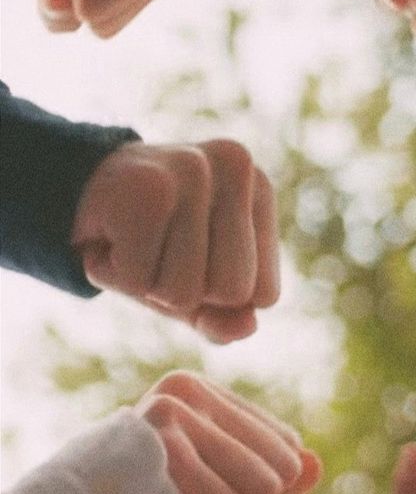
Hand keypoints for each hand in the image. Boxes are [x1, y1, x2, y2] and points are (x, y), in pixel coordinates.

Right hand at [72, 138, 278, 341]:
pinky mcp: (149, 187)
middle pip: (232, 293)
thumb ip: (227, 317)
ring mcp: (194, 169)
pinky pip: (141, 281)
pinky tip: (110, 235)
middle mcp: (237, 166)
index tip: (185, 254)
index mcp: (259, 188)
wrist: (73, 193)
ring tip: (133, 241)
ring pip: (186, 291)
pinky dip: (115, 274)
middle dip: (184, 290)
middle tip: (155, 248)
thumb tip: (247, 326)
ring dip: (147, 283)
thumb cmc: (147, 239)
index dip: (215, 297)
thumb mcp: (195, 284)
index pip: (263, 295)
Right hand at [139, 372, 321, 493]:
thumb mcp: (220, 491)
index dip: (255, 488)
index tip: (197, 486)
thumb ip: (273, 478)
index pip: (285, 445)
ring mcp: (169, 413)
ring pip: (261, 488)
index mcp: (197, 389)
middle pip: (280, 469)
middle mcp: (184, 389)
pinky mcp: (162, 449)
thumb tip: (316, 466)